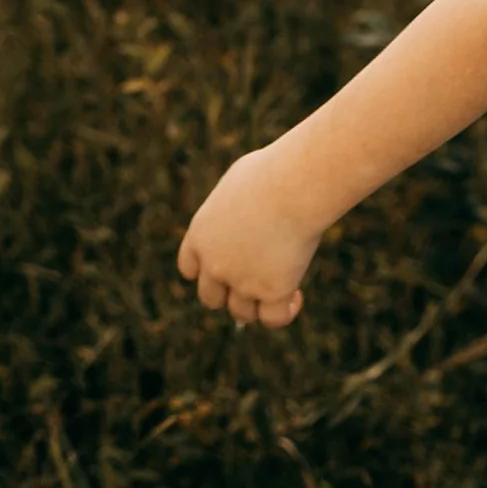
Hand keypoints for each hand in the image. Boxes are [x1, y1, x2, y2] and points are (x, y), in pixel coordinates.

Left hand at [177, 147, 320, 326]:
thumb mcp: (240, 180)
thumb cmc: (274, 169)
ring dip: (259, 302)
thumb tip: (244, 213)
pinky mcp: (272, 292)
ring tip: (284, 281)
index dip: (206, 270)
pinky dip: (285, 313)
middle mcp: (216, 264)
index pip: (190, 268)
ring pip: (242, 312)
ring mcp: (243, 281)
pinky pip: (274, 319)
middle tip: (257, 274)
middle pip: (211, 297)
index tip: (227, 262)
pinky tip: (296, 296)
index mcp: (201, 234)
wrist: (296, 183)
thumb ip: (233, 206)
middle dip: (230, 290)